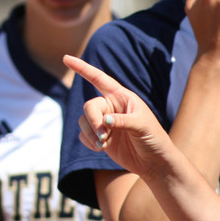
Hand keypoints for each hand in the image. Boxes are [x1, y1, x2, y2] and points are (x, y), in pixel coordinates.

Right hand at [63, 55, 176, 178]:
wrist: (153, 162)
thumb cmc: (153, 138)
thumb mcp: (142, 126)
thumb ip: (122, 120)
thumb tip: (103, 120)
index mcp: (122, 97)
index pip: (98, 78)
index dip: (82, 68)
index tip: (66, 58)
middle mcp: (110, 107)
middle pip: (89, 106)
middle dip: (93, 121)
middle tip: (103, 136)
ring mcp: (103, 122)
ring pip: (83, 121)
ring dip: (91, 134)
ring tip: (103, 144)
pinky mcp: (98, 137)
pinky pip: (83, 135)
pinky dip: (89, 142)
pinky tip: (100, 148)